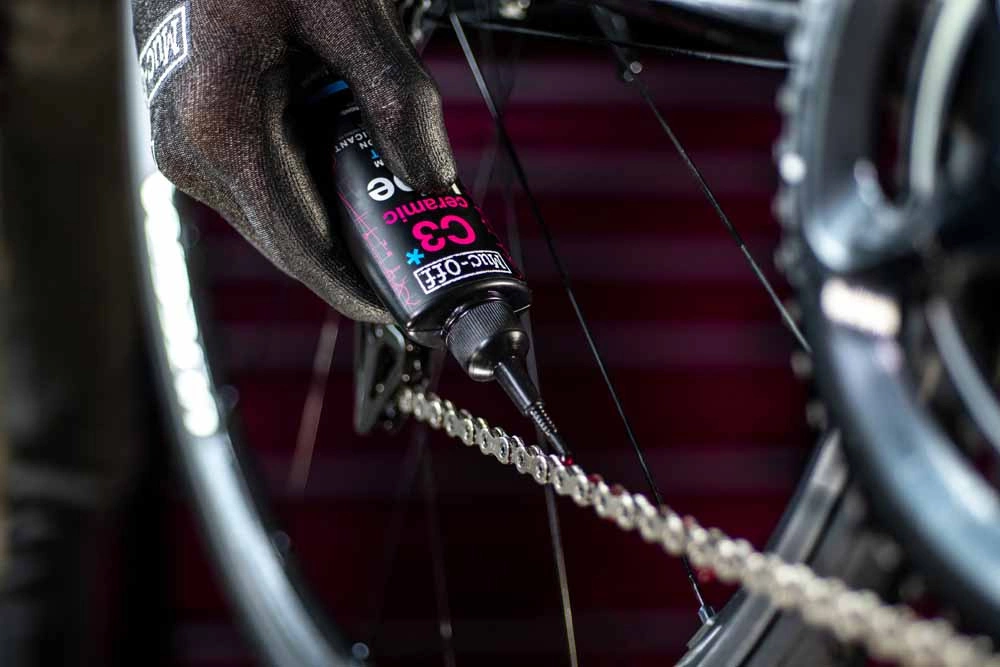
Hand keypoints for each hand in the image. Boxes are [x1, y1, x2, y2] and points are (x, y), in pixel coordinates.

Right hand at [131, 0, 457, 321]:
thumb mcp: (348, 14)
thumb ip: (397, 100)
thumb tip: (433, 180)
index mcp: (220, 125)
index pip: (299, 244)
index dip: (352, 285)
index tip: (397, 306)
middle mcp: (188, 152)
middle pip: (288, 241)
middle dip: (353, 254)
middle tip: (413, 256)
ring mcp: (183, 150)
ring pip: (275, 219)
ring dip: (332, 220)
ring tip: (390, 208)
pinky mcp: (190, 141)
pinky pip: (260, 191)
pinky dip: (307, 192)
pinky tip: (346, 170)